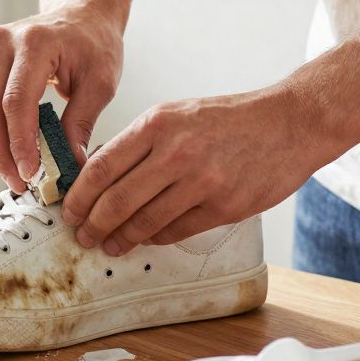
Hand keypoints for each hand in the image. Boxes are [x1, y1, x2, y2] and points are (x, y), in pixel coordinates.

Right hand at [0, 0, 124, 192]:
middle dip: (0, 153)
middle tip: (19, 182)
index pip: (16, 102)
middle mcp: (2, 43)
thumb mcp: (100, 83)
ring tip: (11, 173)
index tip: (30, 172)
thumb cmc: (93, 43)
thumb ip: (81, 123)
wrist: (81, 13)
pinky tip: (4, 152)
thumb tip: (68, 165)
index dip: (19, 143)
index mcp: (34, 43)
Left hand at [61, 86, 342, 253]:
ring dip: (121, 239)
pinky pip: (177, 231)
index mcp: (157, 124)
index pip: (102, 167)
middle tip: (83, 236)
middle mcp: (176, 152)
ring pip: (145, 222)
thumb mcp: (177, 114)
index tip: (68, 211)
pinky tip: (145, 240)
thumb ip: (139, 142)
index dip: (79, 195)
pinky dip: (155, 239)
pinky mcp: (224, 206)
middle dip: (93, 224)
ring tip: (109, 245)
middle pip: (117, 200)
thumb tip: (98, 175)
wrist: (291, 122)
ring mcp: (202, 181)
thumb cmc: (229, 118)